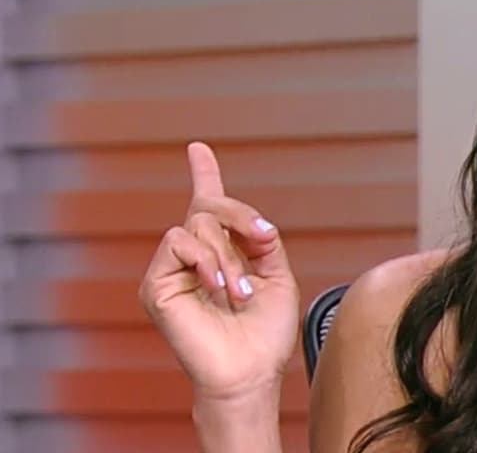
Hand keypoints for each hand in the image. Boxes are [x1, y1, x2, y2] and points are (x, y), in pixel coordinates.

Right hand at [139, 142, 300, 401]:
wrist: (251, 370)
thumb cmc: (265, 333)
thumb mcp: (277, 276)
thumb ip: (264, 242)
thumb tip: (255, 222)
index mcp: (223, 252)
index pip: (208, 205)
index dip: (203, 174)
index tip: (198, 148)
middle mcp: (194, 256)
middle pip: (208, 205)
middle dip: (240, 215)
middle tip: (262, 238)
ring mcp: (172, 269)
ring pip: (197, 224)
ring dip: (228, 254)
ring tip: (239, 289)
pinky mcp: (156, 284)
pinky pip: (177, 243)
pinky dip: (205, 260)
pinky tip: (217, 286)